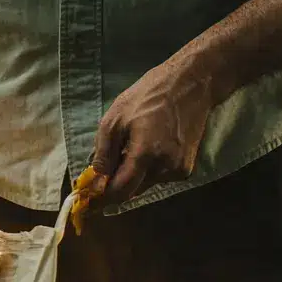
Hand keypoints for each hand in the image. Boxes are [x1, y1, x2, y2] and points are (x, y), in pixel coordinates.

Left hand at [87, 54, 215, 205]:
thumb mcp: (115, 118)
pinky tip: (148, 147)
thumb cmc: (150, 95)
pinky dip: (148, 170)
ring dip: (133, 175)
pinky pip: (158, 177)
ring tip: (131, 147)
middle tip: (107, 165)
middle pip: (132, 191)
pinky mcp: (187, 168)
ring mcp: (179, 170)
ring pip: (145, 185)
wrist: (192, 85)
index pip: (121, 191)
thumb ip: (104, 152)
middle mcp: (165, 168)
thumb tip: (97, 178)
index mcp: (146, 154)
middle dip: (116, 183)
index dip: (102, 196)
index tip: (89, 197)